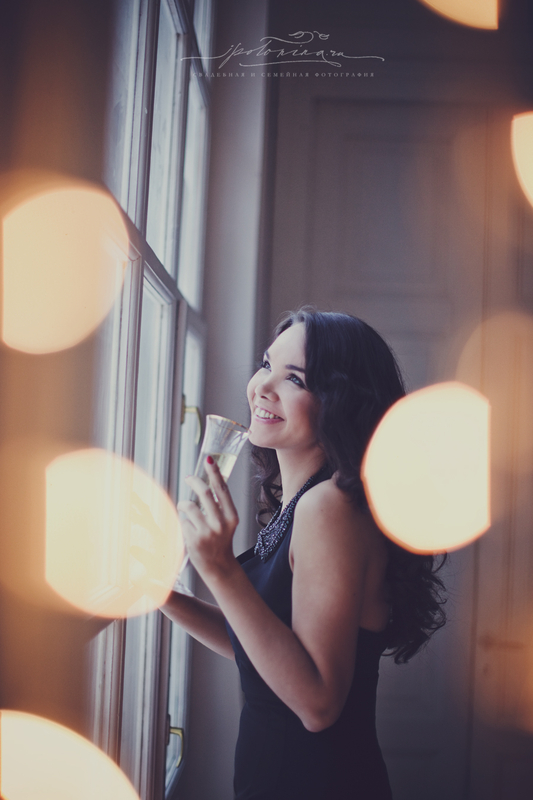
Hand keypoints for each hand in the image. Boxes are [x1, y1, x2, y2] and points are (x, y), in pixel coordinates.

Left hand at [178, 457, 239, 579]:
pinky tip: (189, 531)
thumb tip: (202, 484)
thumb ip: (218, 506)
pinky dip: (182, 523)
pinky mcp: (194, 540)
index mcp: (231, 516)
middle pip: (204, 493)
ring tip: (186, 511)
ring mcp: (207, 532)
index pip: (222, 489)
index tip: (209, 459)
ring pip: (188, 506)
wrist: (218, 566)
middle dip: (194, 482)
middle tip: (189, 478)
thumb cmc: (220, 541)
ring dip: (183, 505)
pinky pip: (182, 521)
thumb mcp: (226, 522)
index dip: (214, 472)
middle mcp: (221, 523)